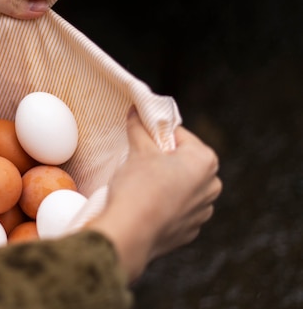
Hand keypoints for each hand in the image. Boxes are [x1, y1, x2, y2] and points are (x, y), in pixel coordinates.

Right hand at [85, 107, 221, 281]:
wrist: (131, 233)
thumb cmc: (139, 187)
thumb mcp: (138, 151)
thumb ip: (140, 128)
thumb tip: (136, 111)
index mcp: (205, 161)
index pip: (180, 136)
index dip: (158, 135)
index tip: (142, 139)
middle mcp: (212, 186)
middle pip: (185, 162)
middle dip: (165, 160)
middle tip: (141, 161)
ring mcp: (202, 213)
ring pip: (183, 188)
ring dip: (167, 184)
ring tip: (142, 186)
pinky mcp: (189, 233)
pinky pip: (178, 212)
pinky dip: (165, 207)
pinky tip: (147, 206)